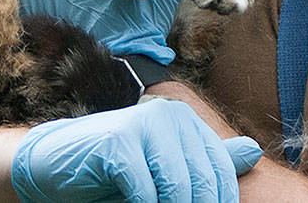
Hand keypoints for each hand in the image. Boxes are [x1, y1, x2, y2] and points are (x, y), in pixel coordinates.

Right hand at [11, 97, 262, 201]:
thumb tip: (253, 150)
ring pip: (178, 190)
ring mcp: (143, 122)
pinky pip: (145, 191)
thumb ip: (205, 160)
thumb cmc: (113, 174)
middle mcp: (170, 114)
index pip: (220, 176)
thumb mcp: (164, 170)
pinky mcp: (119, 140)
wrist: (54, 164)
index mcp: (186, 121)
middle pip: (202, 185)